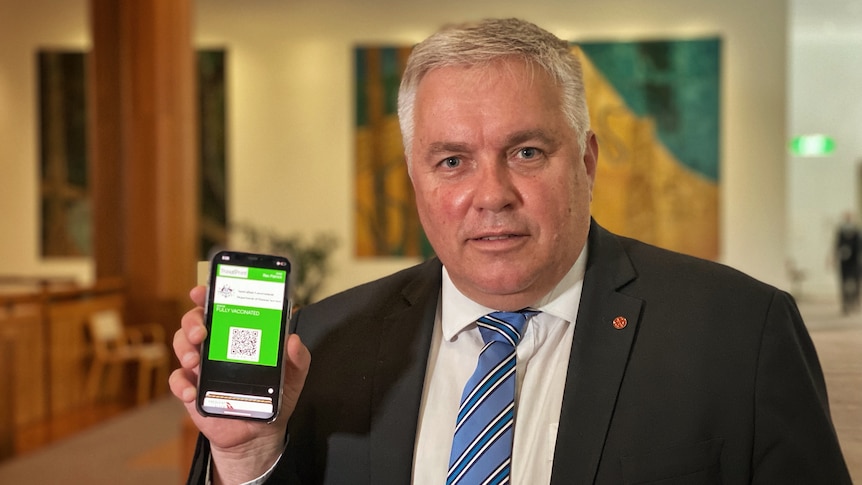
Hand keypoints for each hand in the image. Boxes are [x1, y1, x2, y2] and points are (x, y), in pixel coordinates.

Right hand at [169, 286, 310, 483]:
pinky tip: (192, 392)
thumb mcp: (293, 376)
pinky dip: (181, 384)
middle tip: (202, 333)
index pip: (218, 308)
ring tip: (195, 362)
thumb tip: (293, 340)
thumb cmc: (275, 396)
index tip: (202, 290)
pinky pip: (178, 381)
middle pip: (194, 323)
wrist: (259, 434)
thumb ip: (298, 358)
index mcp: (237, 335)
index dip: (207, 295)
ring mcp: (201, 368)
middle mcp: (216, 346)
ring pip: (181, 346)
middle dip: (192, 322)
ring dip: (184, 349)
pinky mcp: (192, 390)